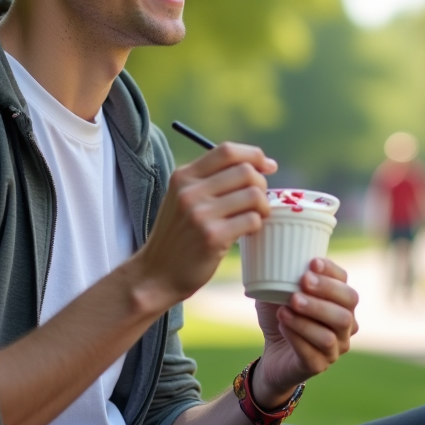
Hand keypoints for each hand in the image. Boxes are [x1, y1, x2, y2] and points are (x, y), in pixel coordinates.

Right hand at [132, 142, 276, 306]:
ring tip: (255, 217)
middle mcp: (190, 191)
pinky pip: (251, 220)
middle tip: (259, 201)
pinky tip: (247, 232)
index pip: (227, 151)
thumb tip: (255, 165)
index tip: (268, 166)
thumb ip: (208, 180)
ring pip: (253, 195)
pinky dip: (257, 225)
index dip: (254, 155)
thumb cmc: (177, 236)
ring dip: (263, 207)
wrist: (156, 274)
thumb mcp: (181, 199)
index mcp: (183, 176)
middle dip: (262, 185)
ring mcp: (200, 214)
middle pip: (245, 171)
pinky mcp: (212, 237)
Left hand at [251, 258, 358, 407]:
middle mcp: (346, 325)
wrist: (272, 351)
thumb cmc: (282, 315)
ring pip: (331, 334)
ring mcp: (335, 348)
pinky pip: (313, 353)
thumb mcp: (280, 290)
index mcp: (340, 303)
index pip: (345, 284)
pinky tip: (283, 326)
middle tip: (302, 283)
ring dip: (307, 318)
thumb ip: (284, 273)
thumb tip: (276, 250)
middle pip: (347, 308)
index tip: (312, 262)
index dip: (332, 273)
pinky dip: (296, 336)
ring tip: (286, 308)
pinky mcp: (319, 366)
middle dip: (325, 293)